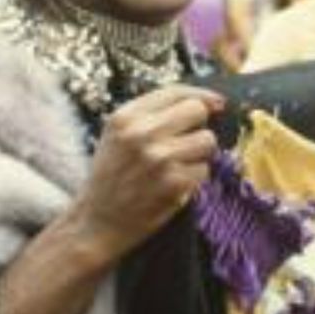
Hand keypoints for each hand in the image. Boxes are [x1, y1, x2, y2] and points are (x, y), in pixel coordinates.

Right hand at [68, 85, 223, 261]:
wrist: (98, 221)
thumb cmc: (111, 176)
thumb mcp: (117, 135)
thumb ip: (151, 115)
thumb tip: (206, 102)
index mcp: (125, 117)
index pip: (175, 92)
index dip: (201, 95)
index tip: (216, 103)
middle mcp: (142, 133)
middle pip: (196, 111)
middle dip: (198, 126)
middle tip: (187, 142)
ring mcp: (159, 158)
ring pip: (207, 141)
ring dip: (199, 155)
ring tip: (178, 166)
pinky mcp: (174, 183)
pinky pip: (204, 170)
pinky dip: (195, 179)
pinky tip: (175, 185)